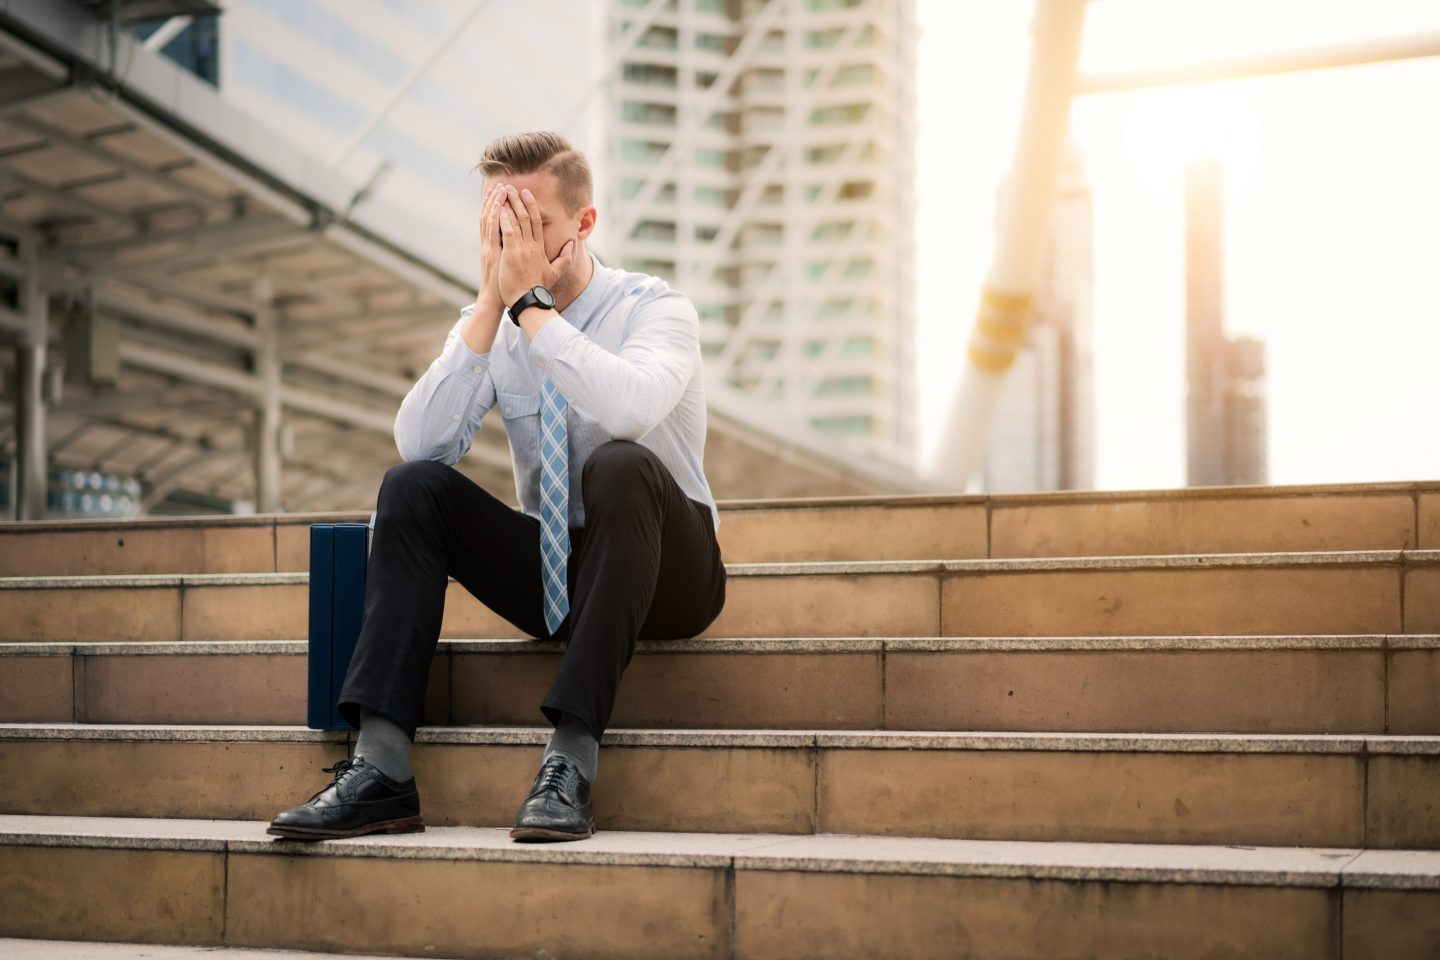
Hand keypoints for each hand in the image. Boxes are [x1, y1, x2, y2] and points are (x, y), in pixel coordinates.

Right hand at [475, 183, 504, 314]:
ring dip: (494, 203)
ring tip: (499, 188)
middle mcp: (490, 244)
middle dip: (495, 200)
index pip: (495, 223)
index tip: (502, 194)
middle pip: (491, 217)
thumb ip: (513, 255)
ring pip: (490, 220)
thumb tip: (523, 248)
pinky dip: (494, 217)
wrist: (495, 300)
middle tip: (500, 185)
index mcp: (495, 247)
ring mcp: (489, 247)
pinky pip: (492, 231)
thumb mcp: (509, 268)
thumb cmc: (505, 287)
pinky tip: (498, 205)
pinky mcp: (491, 253)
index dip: (497, 208)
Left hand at [497, 185, 575, 306]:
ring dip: (509, 204)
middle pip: (526, 217)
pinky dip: (503, 218)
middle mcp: (531, 245)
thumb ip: (564, 257)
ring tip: (502, 192)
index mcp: (539, 248)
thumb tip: (572, 245)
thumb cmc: (538, 289)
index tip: (526, 194)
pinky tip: (498, 207)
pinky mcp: (511, 253)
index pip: (536, 222)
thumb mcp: (554, 272)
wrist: (529, 301)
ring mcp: (521, 248)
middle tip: (511, 187)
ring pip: (516, 221)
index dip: (531, 206)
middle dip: (518, 200)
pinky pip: (507, 231)